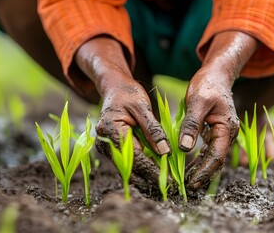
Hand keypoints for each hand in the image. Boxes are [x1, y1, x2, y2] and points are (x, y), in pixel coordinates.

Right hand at [75, 36, 170, 188]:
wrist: (114, 88)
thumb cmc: (128, 94)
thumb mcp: (143, 107)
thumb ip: (153, 129)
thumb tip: (164, 152)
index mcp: (111, 130)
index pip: (134, 157)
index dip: (152, 169)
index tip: (168, 179)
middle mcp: (105, 142)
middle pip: (129, 167)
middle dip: (148, 177)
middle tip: (168, 185)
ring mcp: (107, 147)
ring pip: (127, 168)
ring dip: (144, 175)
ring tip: (164, 182)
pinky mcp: (112, 148)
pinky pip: (127, 162)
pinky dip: (140, 167)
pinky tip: (155, 172)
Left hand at [180, 31, 257, 188]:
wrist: (216, 74)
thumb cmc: (207, 85)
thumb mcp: (197, 102)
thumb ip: (191, 125)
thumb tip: (184, 147)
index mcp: (227, 127)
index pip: (217, 155)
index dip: (204, 170)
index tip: (192, 181)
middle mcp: (228, 133)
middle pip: (217, 159)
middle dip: (204, 174)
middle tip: (189, 186)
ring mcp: (223, 132)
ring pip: (214, 156)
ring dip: (202, 168)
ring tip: (188, 180)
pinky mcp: (216, 130)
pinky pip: (210, 148)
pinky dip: (201, 158)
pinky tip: (190, 165)